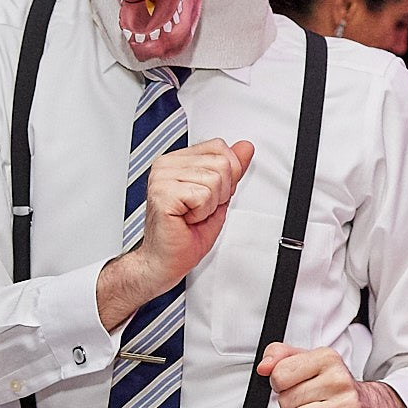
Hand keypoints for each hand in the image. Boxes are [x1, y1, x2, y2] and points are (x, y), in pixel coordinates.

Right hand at [97, 138, 253, 328]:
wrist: (166, 260)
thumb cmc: (186, 233)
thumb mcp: (220, 196)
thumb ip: (232, 170)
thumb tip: (246, 147)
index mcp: (177, 160)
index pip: (219, 147)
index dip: (227, 175)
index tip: (209, 195)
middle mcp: (166, 165)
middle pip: (221, 163)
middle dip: (221, 192)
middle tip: (200, 209)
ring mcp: (162, 178)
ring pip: (215, 180)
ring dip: (211, 205)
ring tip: (192, 215)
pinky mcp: (163, 194)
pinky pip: (203, 195)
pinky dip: (202, 213)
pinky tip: (186, 219)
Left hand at [260, 341, 407, 407]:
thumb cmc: (336, 386)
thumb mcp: (309, 361)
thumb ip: (281, 355)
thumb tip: (264, 366)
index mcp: (327, 358)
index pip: (279, 374)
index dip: (281, 384)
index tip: (296, 384)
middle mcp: (339, 379)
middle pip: (286, 400)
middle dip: (294, 404)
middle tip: (312, 401)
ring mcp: (347, 405)